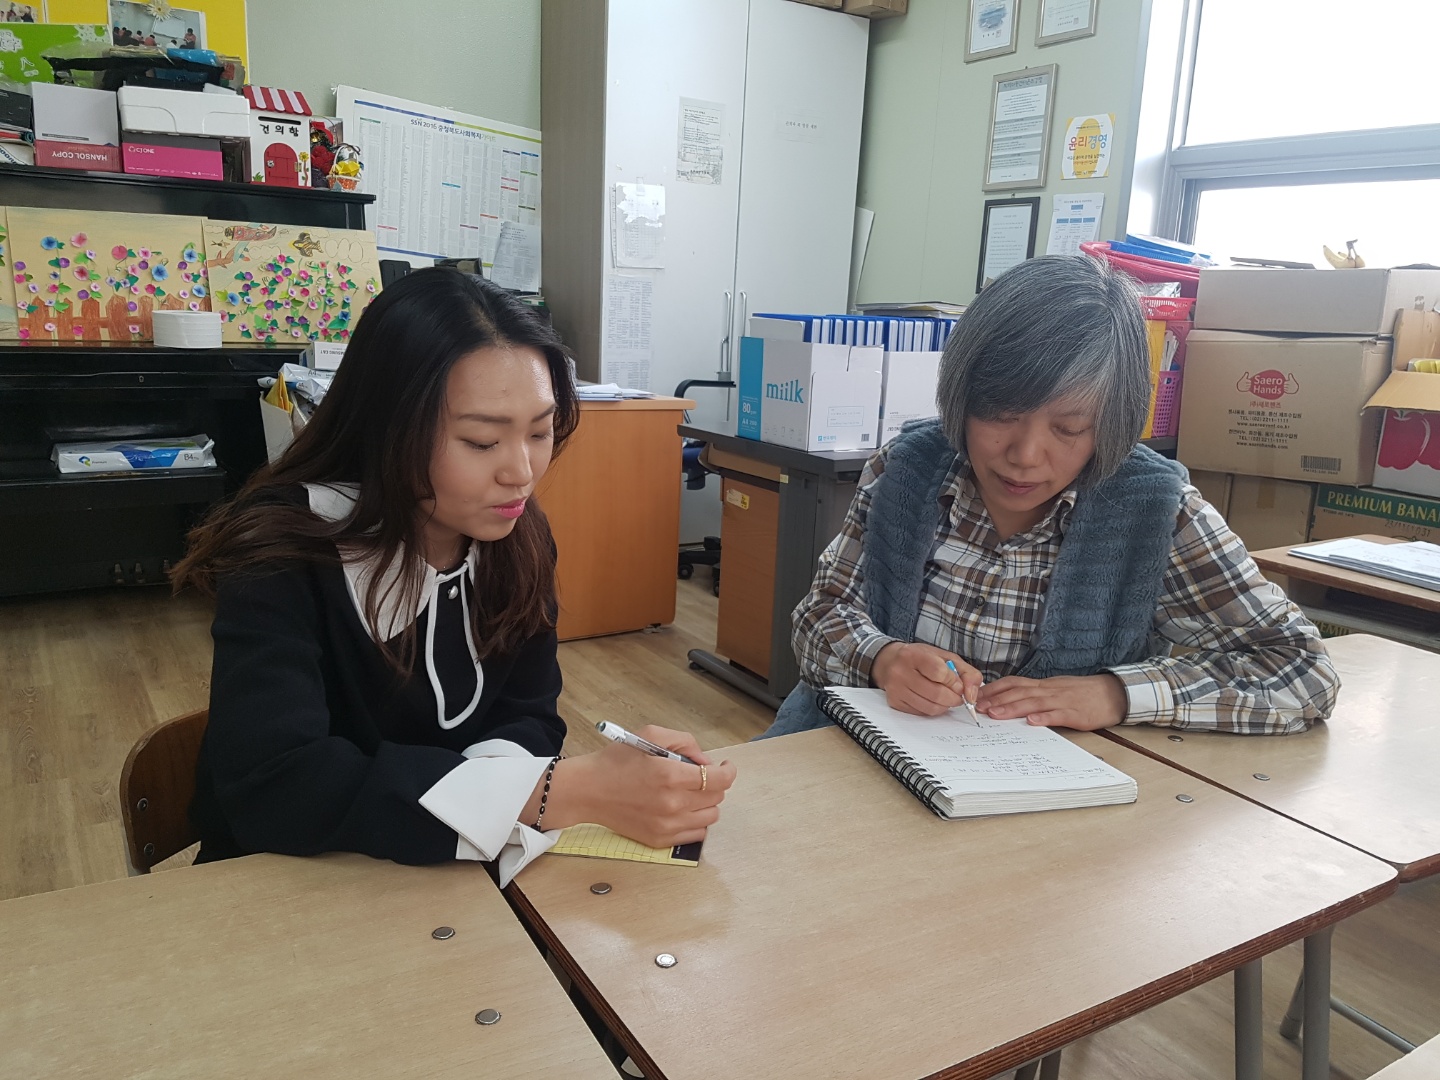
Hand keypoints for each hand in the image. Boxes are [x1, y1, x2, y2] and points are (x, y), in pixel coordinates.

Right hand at [543, 726, 736, 848]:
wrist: (587, 791)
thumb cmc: (615, 762)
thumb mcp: (649, 735)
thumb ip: (684, 742)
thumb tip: (706, 761)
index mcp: (670, 775)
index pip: (719, 779)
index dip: (728, 771)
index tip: (725, 766)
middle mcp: (672, 803)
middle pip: (717, 797)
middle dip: (713, 783)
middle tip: (698, 776)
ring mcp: (667, 825)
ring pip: (710, 817)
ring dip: (707, 803)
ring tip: (689, 793)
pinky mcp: (660, 840)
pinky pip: (696, 834)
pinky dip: (696, 821)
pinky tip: (682, 809)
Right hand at [870, 642, 983, 717]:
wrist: (891, 662)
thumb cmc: (921, 658)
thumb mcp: (946, 657)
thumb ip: (967, 673)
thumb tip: (972, 696)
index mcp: (913, 655)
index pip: (940, 673)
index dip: (954, 682)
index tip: (958, 683)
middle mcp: (900, 672)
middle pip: (936, 694)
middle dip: (954, 698)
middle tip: (958, 695)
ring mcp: (896, 689)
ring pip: (930, 708)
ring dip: (945, 706)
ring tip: (946, 697)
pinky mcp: (895, 702)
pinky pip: (922, 713)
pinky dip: (933, 709)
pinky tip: (933, 700)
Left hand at [975, 674, 1127, 730]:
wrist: (1113, 693)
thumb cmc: (1081, 693)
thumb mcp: (1055, 689)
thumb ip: (1035, 694)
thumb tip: (1011, 699)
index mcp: (1043, 685)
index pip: (1014, 683)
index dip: (994, 689)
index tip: (977, 696)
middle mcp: (1049, 690)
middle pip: (1019, 693)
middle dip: (997, 700)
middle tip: (978, 707)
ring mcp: (1062, 701)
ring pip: (1034, 703)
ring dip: (1012, 708)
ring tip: (995, 715)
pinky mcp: (1076, 713)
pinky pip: (1058, 715)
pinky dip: (1044, 718)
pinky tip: (1032, 722)